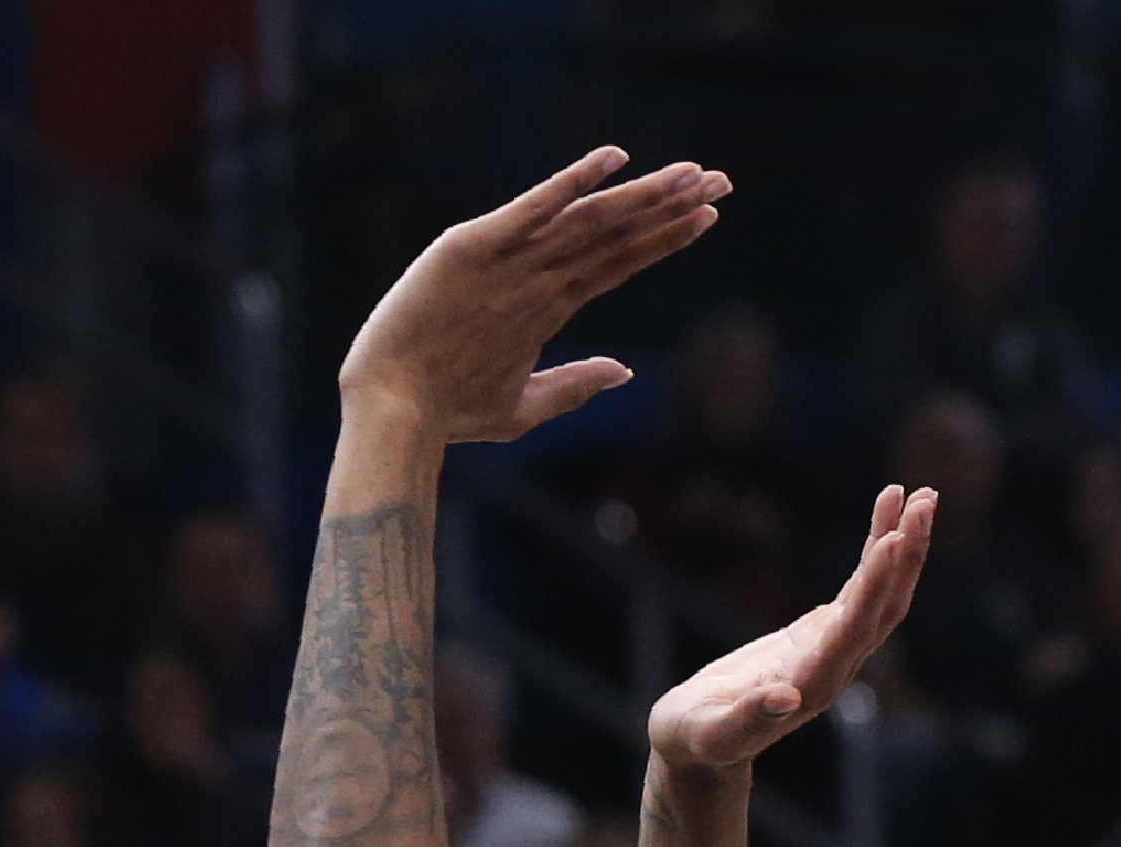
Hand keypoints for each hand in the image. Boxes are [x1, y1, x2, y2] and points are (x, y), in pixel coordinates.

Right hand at [340, 148, 726, 442]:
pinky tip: (612, 159)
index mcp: (545, 305)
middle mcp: (533, 275)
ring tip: (694, 174)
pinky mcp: (475, 247)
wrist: (397, 412)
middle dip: (669, 205)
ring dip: (642, 194)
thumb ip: (574, 385)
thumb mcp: (521, 407)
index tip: (711, 216)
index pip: (618, 261)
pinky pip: (533, 209)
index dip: (664, 237)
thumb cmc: (448, 412)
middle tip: (723, 179)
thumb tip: (626, 372)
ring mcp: (508, 260)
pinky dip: (570, 183)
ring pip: (589, 220)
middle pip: (614, 234)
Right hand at [648, 485, 937, 770]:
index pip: (855, 629)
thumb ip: (747, 718)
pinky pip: (858, 588)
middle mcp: (835, 666)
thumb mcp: (712, 733)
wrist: (696, 748)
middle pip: (884, 606)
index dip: (874, 586)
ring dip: (900, 544)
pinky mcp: (820, 633)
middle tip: (925, 499)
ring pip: (879, 593)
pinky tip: (885, 518)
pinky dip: (874, 551)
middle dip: (905, 554)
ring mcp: (832, 649)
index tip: (892, 539)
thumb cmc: (695, 741)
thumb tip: (786, 698)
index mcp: (813, 685)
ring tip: (918, 494)